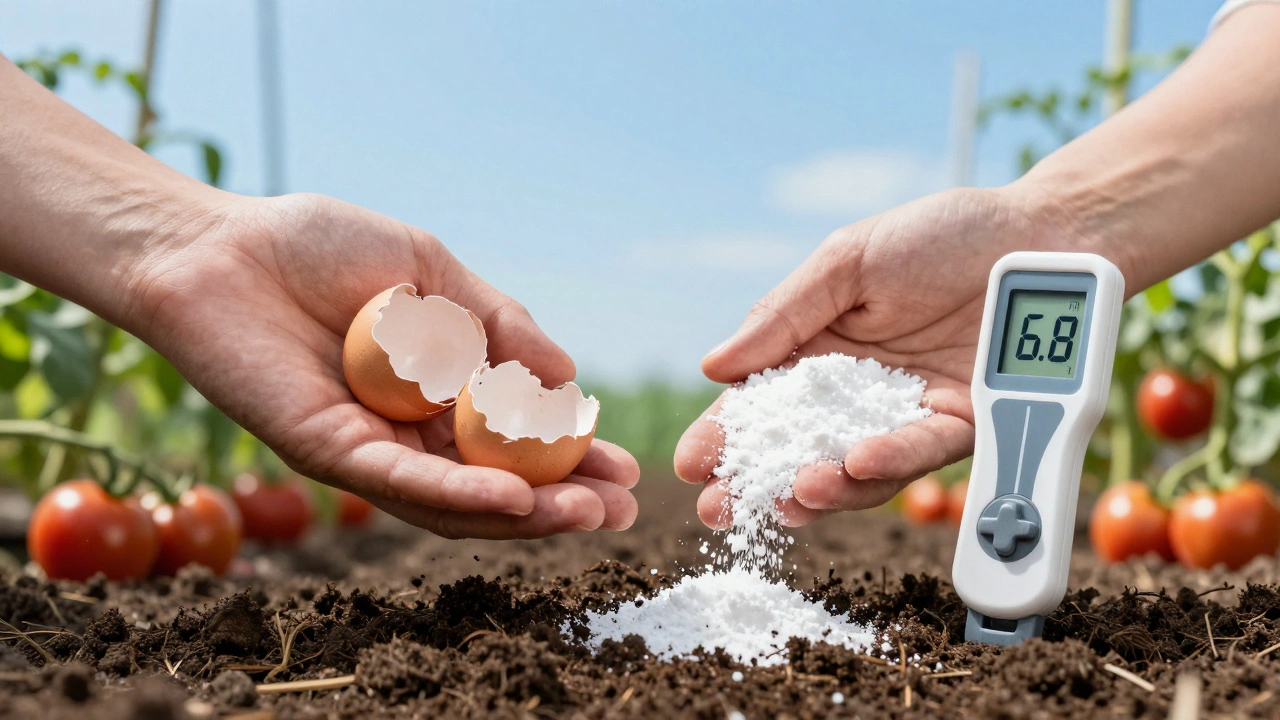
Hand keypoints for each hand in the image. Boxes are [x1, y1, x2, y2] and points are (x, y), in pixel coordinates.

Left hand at [125, 193, 638, 538]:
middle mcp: (404, 434)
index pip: (514, 441)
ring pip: (453, 499)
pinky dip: (458, 494)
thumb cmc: (318, 248)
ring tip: (586, 515)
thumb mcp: (432, 271)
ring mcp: (366, 449)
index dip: (572, 459)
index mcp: (435, 394)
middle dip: (561, 502)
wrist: (219, 245)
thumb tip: (572, 375)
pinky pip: (398, 482)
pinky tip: (513, 498)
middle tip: (622, 511)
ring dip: (523, 513)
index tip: (626, 469)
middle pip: (493, 483)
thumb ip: (499, 321)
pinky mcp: (325, 451)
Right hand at [674, 186, 1086, 527]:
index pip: (761, 403)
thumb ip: (783, 315)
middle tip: (723, 511)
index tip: (692, 464)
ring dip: (822, 486)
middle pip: (799, 448)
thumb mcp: (846, 262)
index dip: (725, 435)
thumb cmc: (939, 237)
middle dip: (758, 483)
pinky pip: (919, 452)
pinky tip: (856, 462)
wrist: (1036, 238)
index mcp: (819, 350)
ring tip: (793, 492)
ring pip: (856, 467)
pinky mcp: (961, 426)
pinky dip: (888, 461)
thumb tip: (713, 367)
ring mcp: (906, 414)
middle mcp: (858, 393)